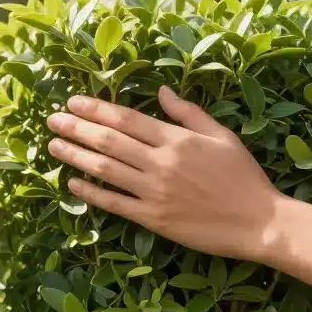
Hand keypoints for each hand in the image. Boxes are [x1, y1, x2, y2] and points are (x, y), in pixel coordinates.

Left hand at [46, 87, 282, 262]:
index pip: (126, 119)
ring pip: (106, 170)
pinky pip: (115, 204)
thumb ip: (188, 113)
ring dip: (76, 156)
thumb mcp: (221, 136)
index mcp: (177, 140)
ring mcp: (155, 192)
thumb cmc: (243, 176)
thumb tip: (161, 89)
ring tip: (53, 145)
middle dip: (77, 128)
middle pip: (109, 141)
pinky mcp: (154, 219)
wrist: (259, 222)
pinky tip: (73, 183)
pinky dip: (92, 193)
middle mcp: (161, 163)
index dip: (96, 108)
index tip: (73, 101)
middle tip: (52, 119)